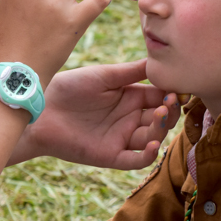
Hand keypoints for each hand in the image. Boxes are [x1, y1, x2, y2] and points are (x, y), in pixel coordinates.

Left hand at [12, 59, 185, 169]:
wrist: (41, 108)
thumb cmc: (71, 86)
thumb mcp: (105, 75)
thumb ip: (132, 71)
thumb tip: (160, 60)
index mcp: (130, 97)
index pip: (160, 97)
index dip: (172, 94)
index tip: (178, 89)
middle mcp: (130, 118)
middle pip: (161, 119)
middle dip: (169, 111)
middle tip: (170, 102)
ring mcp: (121, 138)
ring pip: (152, 138)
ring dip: (161, 129)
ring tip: (160, 115)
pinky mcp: (110, 155)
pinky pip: (135, 160)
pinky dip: (147, 156)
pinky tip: (152, 144)